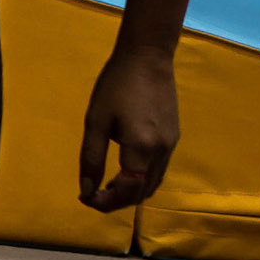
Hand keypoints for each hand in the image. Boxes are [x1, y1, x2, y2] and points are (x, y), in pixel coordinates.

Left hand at [78, 44, 179, 209]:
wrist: (148, 57)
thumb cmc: (116, 84)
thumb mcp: (96, 120)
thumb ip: (91, 157)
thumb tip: (87, 190)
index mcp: (141, 149)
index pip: (127, 192)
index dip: (106, 202)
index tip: (86, 199)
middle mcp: (161, 153)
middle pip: (141, 193)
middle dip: (117, 201)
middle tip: (93, 196)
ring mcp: (171, 146)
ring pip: (152, 184)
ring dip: (131, 193)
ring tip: (107, 187)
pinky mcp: (174, 138)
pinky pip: (159, 170)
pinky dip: (142, 180)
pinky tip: (126, 171)